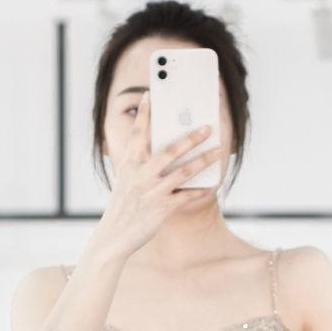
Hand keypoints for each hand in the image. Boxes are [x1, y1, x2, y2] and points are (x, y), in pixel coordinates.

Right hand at [95, 92, 220, 257]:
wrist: (113, 236)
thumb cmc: (122, 207)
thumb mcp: (125, 180)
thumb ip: (139, 164)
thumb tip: (160, 153)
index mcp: (130, 164)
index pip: (137, 133)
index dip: (144, 114)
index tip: (150, 94)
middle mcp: (141, 175)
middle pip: (170, 150)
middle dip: (191, 137)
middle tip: (208, 127)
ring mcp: (153, 191)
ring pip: (184, 172)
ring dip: (204, 160)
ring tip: (219, 151)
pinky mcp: (162, 209)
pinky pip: (187, 197)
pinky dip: (201, 191)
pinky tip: (213, 185)